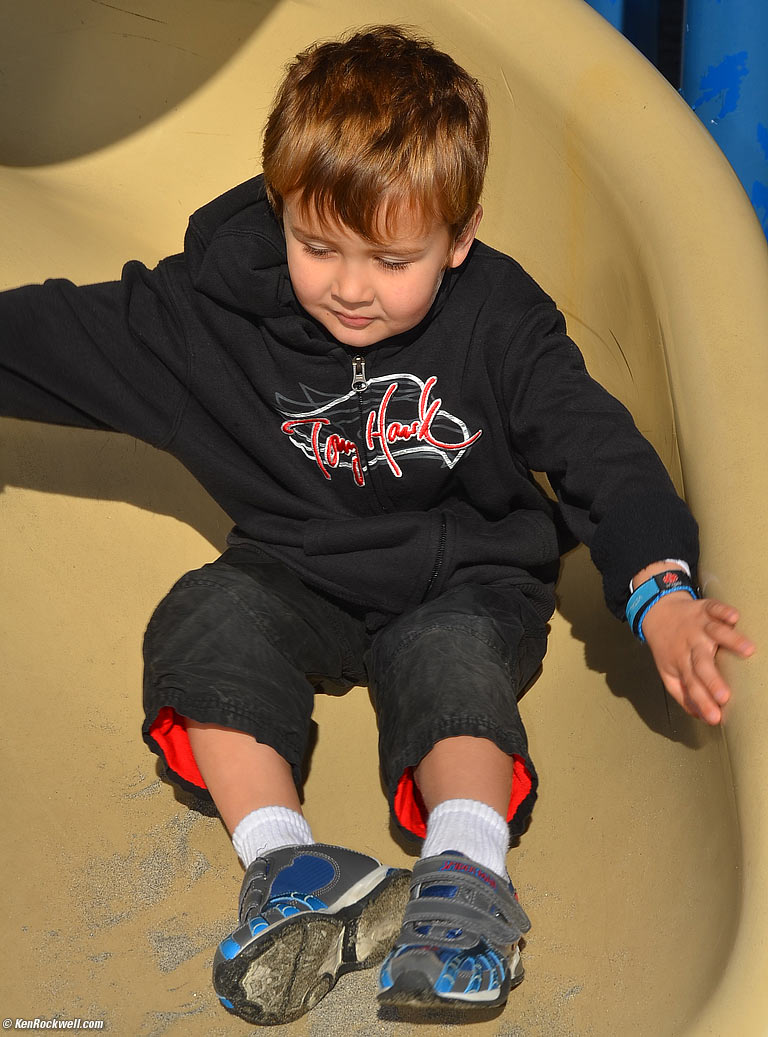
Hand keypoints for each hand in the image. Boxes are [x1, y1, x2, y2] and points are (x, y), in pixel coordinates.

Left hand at [640, 592, 754, 724]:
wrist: (657, 612)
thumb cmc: (668, 647)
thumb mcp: (668, 672)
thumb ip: (683, 694)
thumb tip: (700, 716)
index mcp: (681, 663)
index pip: (691, 685)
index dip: (702, 701)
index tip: (714, 718)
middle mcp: (691, 645)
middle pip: (702, 664)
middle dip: (712, 680)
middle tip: (725, 696)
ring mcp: (699, 626)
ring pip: (715, 634)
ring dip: (730, 641)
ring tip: (748, 651)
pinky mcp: (705, 609)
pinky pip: (715, 609)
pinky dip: (724, 611)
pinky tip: (734, 617)